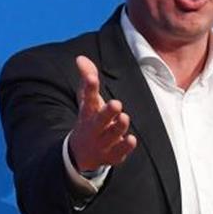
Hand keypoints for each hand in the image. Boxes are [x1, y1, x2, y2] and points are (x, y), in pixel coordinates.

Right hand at [68, 55, 136, 171]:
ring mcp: (102, 143)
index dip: (90, 88)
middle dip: (107, 112)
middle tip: (117, 103)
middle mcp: (94, 128)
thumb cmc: (90, 120)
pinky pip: (118, 152)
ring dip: (118, 127)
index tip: (92, 78)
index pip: (88, 99)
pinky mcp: (111, 155)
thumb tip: (80, 58)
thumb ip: (88, 79)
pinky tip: (131, 139)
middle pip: (100, 120)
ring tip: (125, 118)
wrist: (81, 153)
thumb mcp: (88, 101)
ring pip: (111, 135)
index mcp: (88, 113)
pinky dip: (124, 147)